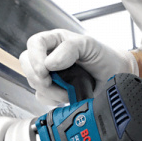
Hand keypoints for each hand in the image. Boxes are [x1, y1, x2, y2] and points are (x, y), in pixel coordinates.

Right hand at [19, 29, 137, 104]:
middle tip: (50, 83)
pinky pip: (42, 97)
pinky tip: (67, 96)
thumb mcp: (90, 45)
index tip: (45, 71)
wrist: (115, 77)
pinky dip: (53, 99)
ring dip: (49, 91)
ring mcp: (51, 74)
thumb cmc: (103, 57)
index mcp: (56, 41)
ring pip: (34, 83)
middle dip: (37, 77)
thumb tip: (50, 62)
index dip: (35, 58)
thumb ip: (70, 48)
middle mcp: (50, 56)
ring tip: (68, 91)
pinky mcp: (54, 90)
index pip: (34, 44)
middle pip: (27, 64)